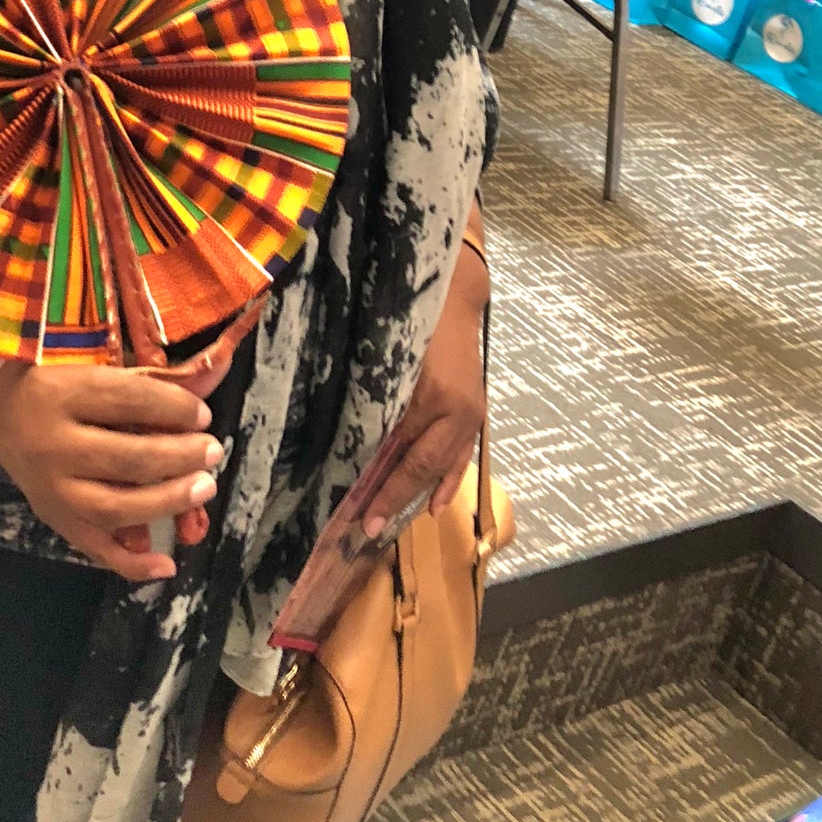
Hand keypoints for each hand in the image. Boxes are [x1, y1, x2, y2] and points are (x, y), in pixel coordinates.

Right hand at [0, 347, 233, 584]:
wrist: (0, 413)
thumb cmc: (58, 386)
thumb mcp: (93, 369)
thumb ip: (149, 379)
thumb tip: (215, 373)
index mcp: (63, 394)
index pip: (126, 400)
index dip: (172, 407)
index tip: (202, 415)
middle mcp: (54, 444)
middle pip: (126, 458)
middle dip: (178, 457)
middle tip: (212, 452)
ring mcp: (53, 489)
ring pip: (114, 507)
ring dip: (166, 502)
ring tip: (204, 487)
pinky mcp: (55, 519)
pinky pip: (95, 549)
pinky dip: (133, 564)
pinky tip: (168, 565)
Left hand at [361, 247, 487, 539]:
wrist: (453, 292)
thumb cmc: (408, 317)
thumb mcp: (383, 355)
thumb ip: (371, 398)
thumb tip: (344, 442)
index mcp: (432, 396)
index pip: (404, 455)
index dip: (382, 490)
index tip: (359, 517)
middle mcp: (458, 409)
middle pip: (423, 467)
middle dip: (395, 500)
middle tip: (368, 530)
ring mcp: (472, 412)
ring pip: (444, 466)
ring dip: (418, 496)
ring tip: (393, 523)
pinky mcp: (476, 410)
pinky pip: (462, 454)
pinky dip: (448, 480)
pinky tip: (436, 506)